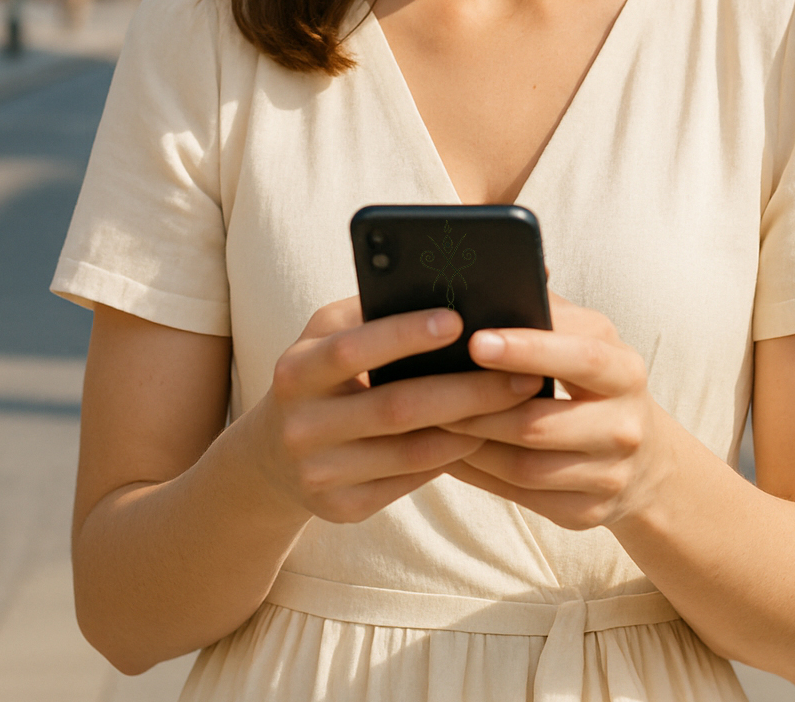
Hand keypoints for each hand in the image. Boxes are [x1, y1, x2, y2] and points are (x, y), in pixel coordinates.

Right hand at [259, 297, 543, 523]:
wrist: (272, 455)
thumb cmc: (325, 374)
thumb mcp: (330, 338)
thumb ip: (376, 311)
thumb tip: (456, 284)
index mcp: (297, 368)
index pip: (352, 347)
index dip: (405, 334)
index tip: (458, 320)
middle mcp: (300, 423)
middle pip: (394, 406)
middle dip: (465, 390)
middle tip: (522, 374)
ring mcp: (317, 472)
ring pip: (410, 451)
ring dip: (471, 427)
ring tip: (517, 405)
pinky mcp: (339, 508)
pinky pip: (409, 482)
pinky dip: (451, 457)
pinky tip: (485, 437)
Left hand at [441, 292, 669, 531]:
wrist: (644, 460)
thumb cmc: (592, 379)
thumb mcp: (585, 338)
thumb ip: (546, 307)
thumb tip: (503, 267)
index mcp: (622, 368)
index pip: (577, 355)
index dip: (525, 349)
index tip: (475, 340)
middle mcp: (623, 424)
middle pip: (540, 422)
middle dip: (479, 406)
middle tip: (428, 387)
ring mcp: (608, 474)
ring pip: (524, 465)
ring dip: (470, 443)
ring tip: (427, 419)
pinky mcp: (587, 512)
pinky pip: (519, 496)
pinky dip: (478, 473)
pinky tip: (447, 453)